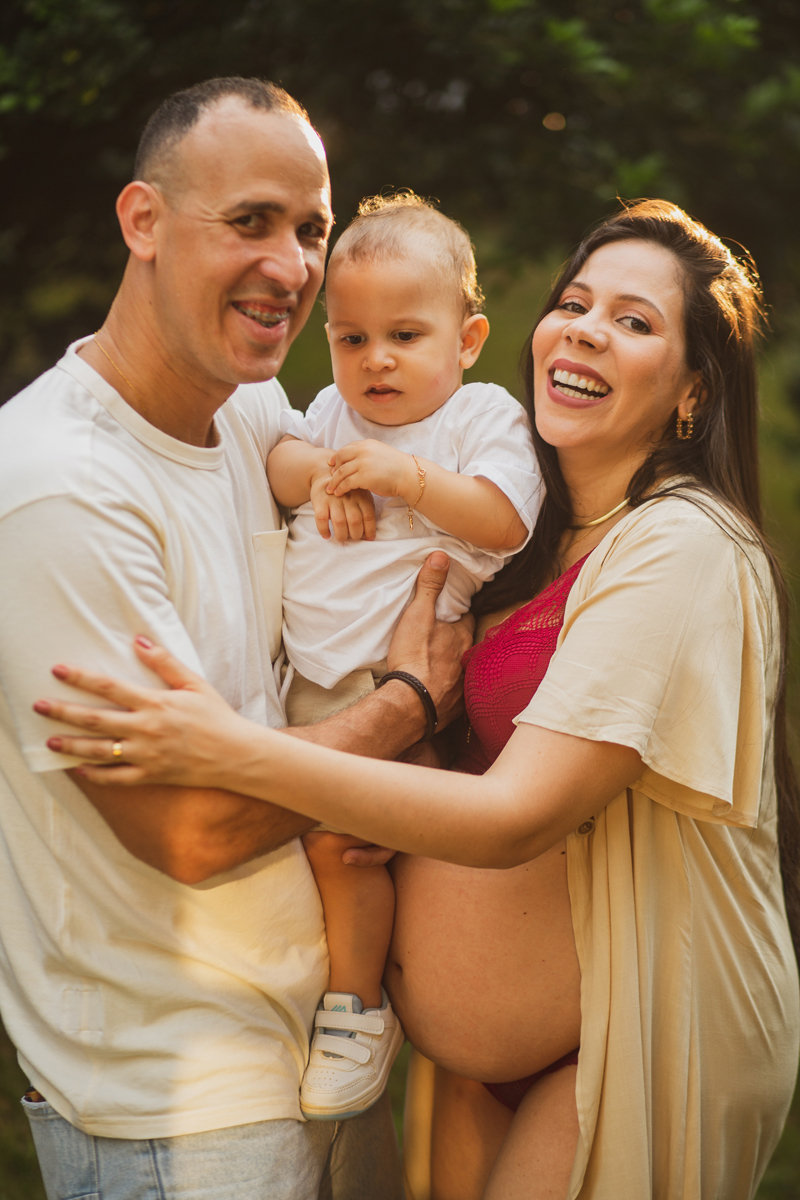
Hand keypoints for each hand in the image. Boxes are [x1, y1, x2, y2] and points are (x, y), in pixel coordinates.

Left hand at [33, 639, 252, 788]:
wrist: (236, 755)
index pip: (109, 687)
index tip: (58, 670)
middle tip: (39, 706)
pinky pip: (115, 778)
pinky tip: (79, 769)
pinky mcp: (150, 776)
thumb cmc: (216, 716)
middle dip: (63, 712)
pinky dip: (94, 775)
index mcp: (155, 703)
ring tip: (51, 740)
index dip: (81, 678)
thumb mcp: (194, 683)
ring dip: (72, 745)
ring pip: (99, 751)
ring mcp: (146, 756)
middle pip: (95, 719)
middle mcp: (146, 730)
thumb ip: (164, 663)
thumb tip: (138, 641)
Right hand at [310, 468, 375, 541]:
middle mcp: (349, 498)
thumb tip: (370, 533)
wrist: (325, 475)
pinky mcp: (320, 501)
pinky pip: (321, 519)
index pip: (368, 516)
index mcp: (361, 497)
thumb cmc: (348, 491)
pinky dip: (324, 530)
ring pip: (339, 522)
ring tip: (342, 538)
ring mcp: (334, 499)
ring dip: (341, 534)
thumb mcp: (361, 494)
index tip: (368, 538)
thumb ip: (366, 509)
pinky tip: (327, 535)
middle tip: (353, 538)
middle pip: (354, 520)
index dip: (369, 530)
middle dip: (355, 534)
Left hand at [327, 440, 417, 501]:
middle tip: (329, 477)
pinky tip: (339, 493)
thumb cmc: (396, 467)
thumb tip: (355, 458)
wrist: (408, 475)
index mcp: (366, 444)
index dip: (337, 457)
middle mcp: (363, 451)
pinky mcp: (363, 477)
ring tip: (330, 489)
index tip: (332, 464)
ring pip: (341, 472)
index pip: (346, 449)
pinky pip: (346, 483)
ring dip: (334, 482)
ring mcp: (363, 463)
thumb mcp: (380, 453)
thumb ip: (367, 453)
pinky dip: (340, 488)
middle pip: (340, 459)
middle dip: (333, 469)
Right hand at [387, 551, 473, 729]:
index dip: (457, 616)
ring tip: (437, 665)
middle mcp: (467, 659)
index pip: (465, 620)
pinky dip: (448, 691)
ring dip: (453, 667)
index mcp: (461, 636)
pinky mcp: (455, 707)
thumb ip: (430, 586)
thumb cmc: (414, 657)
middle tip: (440, 639)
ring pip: (462, 670)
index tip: (449, 614)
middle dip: (456, 642)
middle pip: (465, 646)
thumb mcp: (418, 615)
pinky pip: (455, 695)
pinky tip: (436, 691)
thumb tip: (442, 556)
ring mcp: (463, 685)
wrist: (411, 703)